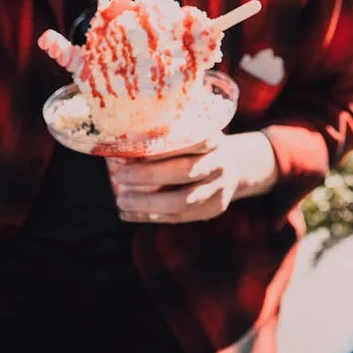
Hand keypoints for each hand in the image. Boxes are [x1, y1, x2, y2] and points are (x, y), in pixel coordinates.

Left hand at [108, 131, 278, 223]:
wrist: (234, 167)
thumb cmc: (198, 149)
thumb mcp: (191, 135)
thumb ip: (165, 141)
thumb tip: (118, 151)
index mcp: (214, 140)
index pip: (191, 141)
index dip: (163, 148)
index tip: (133, 152)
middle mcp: (220, 164)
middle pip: (186, 172)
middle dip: (149, 175)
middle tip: (120, 177)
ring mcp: (219, 189)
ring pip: (183, 201)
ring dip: (148, 203)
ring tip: (121, 201)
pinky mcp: (214, 209)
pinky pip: (179, 218)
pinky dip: (151, 216)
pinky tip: (130, 214)